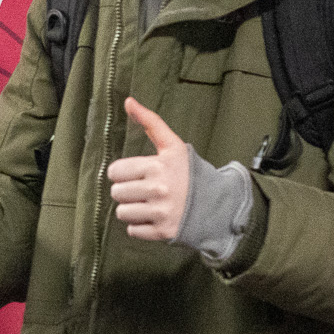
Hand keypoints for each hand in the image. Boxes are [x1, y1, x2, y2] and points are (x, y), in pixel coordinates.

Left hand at [108, 97, 190, 240]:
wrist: (217, 205)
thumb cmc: (190, 173)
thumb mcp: (172, 146)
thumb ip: (150, 122)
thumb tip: (128, 101)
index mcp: (158, 166)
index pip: (115, 171)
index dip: (123, 173)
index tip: (137, 174)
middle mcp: (159, 189)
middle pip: (117, 193)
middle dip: (127, 191)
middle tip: (144, 190)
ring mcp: (162, 212)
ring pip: (122, 213)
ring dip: (132, 210)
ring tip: (149, 205)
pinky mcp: (164, 232)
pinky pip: (132, 231)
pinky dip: (140, 227)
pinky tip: (154, 218)